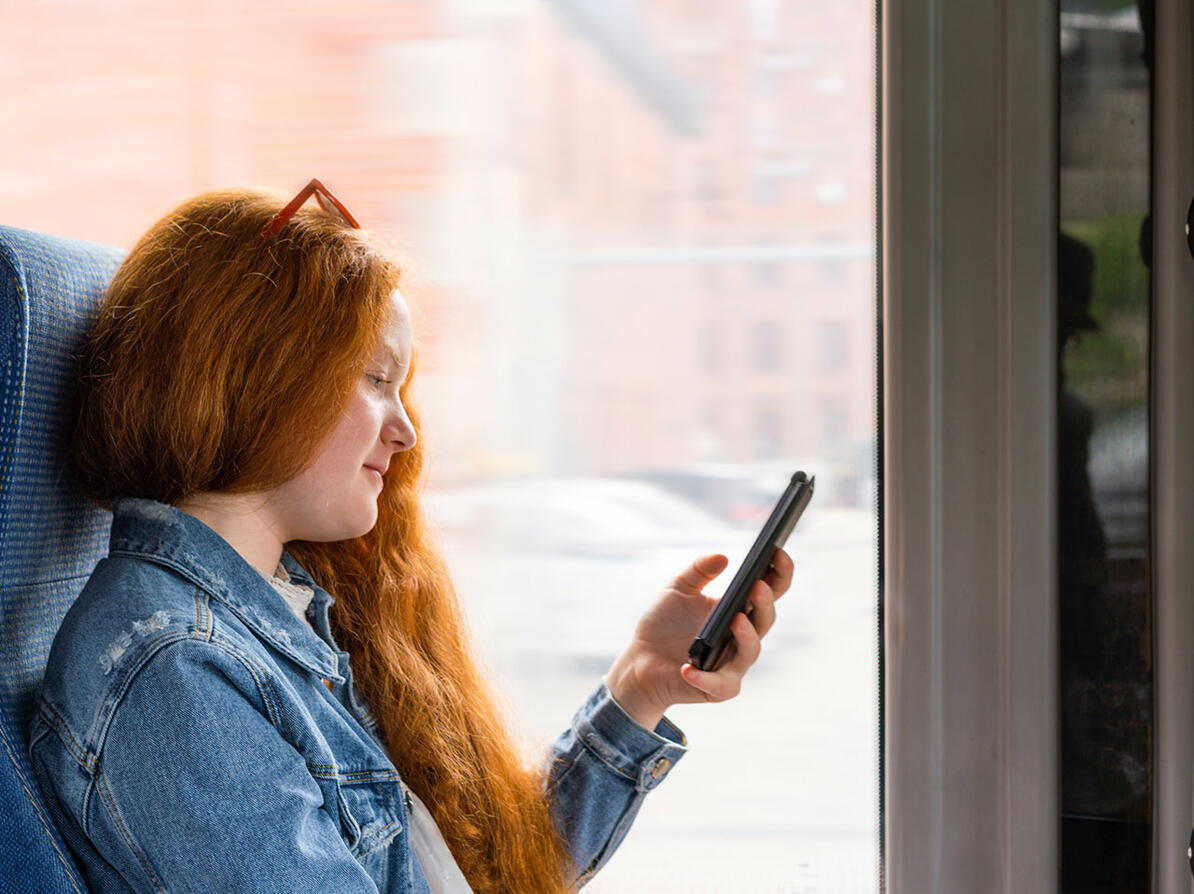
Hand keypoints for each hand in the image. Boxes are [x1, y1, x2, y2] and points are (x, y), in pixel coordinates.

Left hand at [604, 548, 793, 729]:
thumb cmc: (664, 623)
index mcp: (739, 610)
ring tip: (735, 620)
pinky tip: (688, 666)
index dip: (780, 573)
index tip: (779, 552)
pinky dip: (704, 677)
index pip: (769, 590)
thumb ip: (698, 571)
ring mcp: (732, 665)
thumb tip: (723, 557)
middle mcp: (743, 638)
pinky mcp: (716, 689)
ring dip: (747, 637)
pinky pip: (718, 685)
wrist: (641, 660)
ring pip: (750, 652)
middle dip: (765, 602)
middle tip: (758, 585)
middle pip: (765, 620)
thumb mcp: (677, 589)